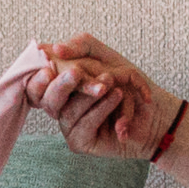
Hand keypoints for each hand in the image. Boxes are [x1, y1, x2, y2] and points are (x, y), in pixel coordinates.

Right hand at [27, 33, 168, 154]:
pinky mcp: (80, 142)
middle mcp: (61, 106)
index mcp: (60, 86)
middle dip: (60, 85)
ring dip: (90, 96)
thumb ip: (80, 46)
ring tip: (112, 83)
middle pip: (44, 99)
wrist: (152, 107)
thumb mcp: (103, 55)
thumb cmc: (127, 81)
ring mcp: (69, 125)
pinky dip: (100, 110)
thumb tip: (54, 48)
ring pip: (65, 111)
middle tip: (77, 73)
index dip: (37, 78)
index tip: (48, 68)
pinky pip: (82, 126)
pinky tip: (116, 98)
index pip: (37, 83)